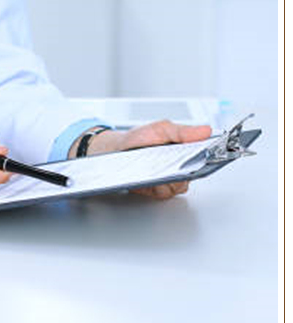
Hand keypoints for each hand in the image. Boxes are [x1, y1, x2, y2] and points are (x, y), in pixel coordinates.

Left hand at [71, 120, 211, 199]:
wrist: (113, 151)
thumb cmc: (136, 139)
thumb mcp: (159, 129)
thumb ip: (182, 131)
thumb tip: (205, 130)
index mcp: (183, 150)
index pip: (205, 157)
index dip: (208, 157)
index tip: (206, 155)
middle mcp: (178, 167)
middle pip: (193, 175)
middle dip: (186, 169)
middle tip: (174, 161)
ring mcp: (167, 180)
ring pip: (180, 186)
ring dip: (170, 179)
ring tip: (158, 168)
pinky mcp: (155, 190)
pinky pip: (165, 193)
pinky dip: (159, 187)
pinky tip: (151, 179)